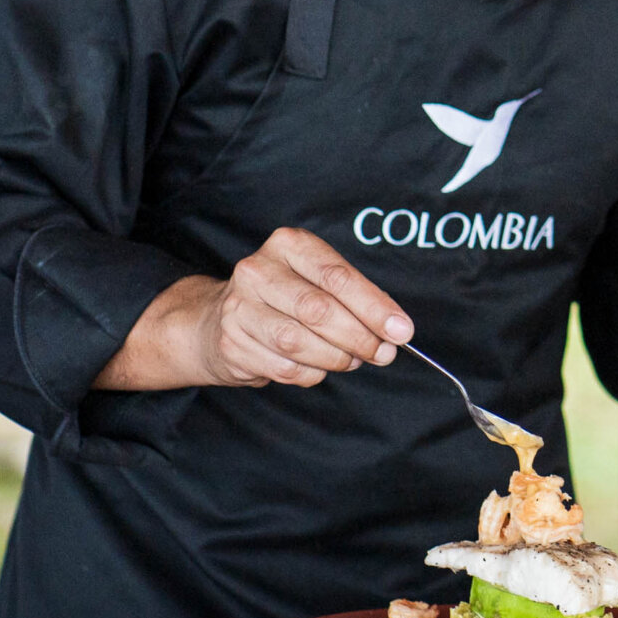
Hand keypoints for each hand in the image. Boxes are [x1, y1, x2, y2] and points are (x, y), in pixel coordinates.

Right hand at [102, 228, 411, 389]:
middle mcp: (258, 270)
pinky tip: (317, 366)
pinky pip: (285, 367)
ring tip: (351, 359)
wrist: (216, 321)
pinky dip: (311, 373)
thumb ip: (357, 300)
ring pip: (300, 342)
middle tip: (382, 353)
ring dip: (337, 358)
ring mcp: (239, 307)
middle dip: (359, 337)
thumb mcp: (318, 281)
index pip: (337, 276)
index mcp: (287, 245)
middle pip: (319, 310)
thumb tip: (396, 331)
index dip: (374, 307)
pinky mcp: (232, 343)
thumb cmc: (284, 298)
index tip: (401, 331)